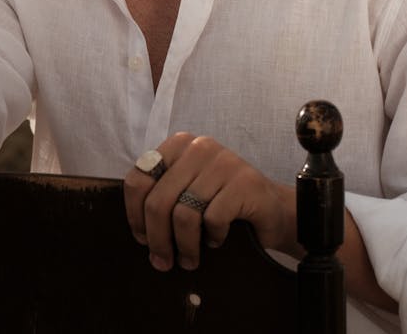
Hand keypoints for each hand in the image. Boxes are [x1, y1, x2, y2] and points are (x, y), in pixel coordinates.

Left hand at [124, 133, 295, 272]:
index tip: (142, 238)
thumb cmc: (221, 202)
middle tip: (163, 262)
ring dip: (185, 246)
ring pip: (183, 214)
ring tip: (189, 259)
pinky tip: (217, 240)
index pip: (138, 179)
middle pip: (158, 201)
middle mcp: (198, 147)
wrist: (271, 207)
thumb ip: (162, 196)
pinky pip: (213, 219)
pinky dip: (212, 238)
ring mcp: (223, 162)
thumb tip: (139, 232)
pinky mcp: (244, 182)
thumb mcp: (187, 189)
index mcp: (178, 145)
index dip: (135, 215)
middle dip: (158, 240)